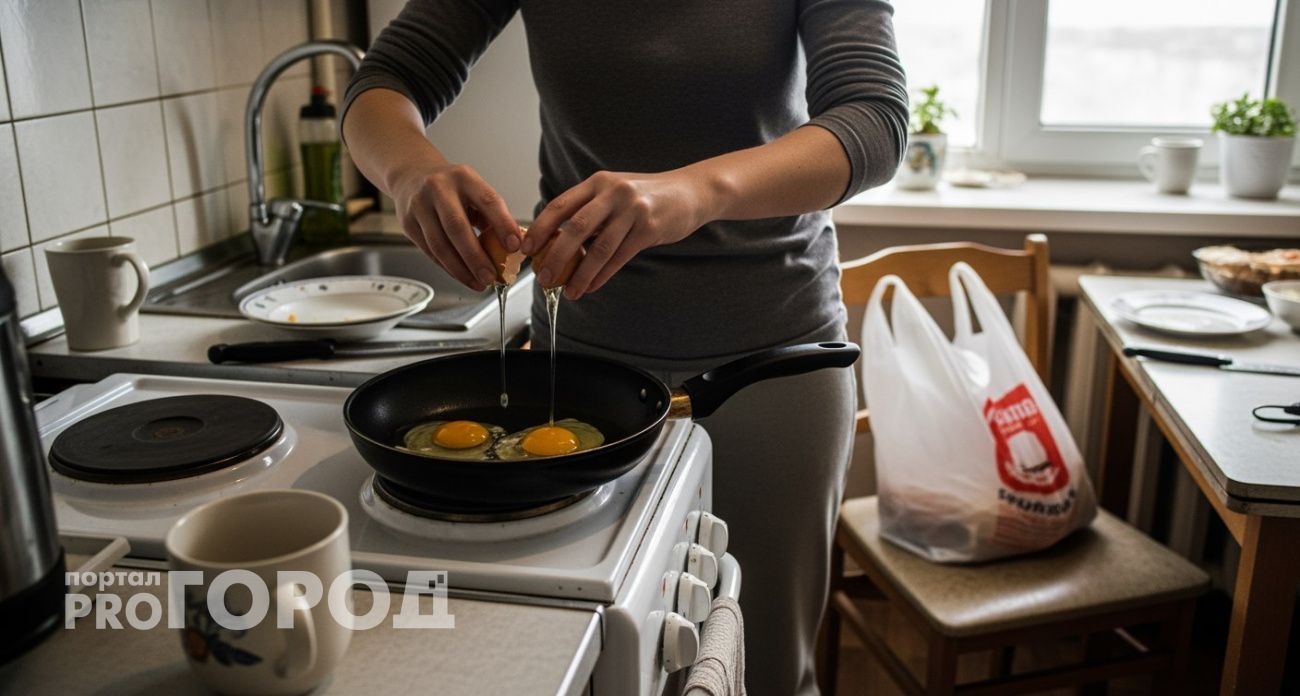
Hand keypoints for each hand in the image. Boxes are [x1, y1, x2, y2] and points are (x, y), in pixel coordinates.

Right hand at [390, 162, 521, 290]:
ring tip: (478, 282)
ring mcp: (419, 205)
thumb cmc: (451, 187)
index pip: (487, 201)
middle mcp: (439, 188)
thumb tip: (511, 247)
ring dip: (461, 269)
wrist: (411, 175)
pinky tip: (462, 275)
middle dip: (476, 257)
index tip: (515, 246)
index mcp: (464, 177)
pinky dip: (448, 267)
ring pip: (440, 245)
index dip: (503, 224)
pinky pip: (430, 252)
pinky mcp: (408, 223)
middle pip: (457, 227)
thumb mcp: (473, 189)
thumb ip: (491, 214)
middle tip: (491, 277)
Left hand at [523, 170, 713, 298]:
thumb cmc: (648, 196)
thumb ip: (590, 211)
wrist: (691, 191)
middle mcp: (613, 192)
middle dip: (555, 256)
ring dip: (580, 274)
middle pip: (575, 228)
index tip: (526, 249)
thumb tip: (557, 241)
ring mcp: (633, 209)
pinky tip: (591, 286)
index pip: (560, 205)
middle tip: (544, 278)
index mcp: (598, 182)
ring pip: (598, 248)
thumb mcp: (615, 193)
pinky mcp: (649, 228)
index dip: (540, 228)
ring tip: (568, 291)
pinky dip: (602, 275)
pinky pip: (619, 257)